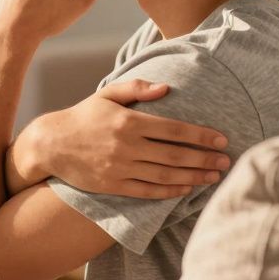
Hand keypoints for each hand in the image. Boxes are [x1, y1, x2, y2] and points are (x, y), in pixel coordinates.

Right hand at [30, 79, 231, 198]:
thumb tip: (166, 88)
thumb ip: (137, 88)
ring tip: (213, 177)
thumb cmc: (83, 116)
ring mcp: (120, 167)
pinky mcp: (113, 185)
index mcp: (129, 121)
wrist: (51, 144)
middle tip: (227, 161)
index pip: (174, 129)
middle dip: (204, 159)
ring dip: (193, 177)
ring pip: (165, 175)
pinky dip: (169, 191)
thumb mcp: (107, 94)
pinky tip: (186, 189)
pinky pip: (147, 191)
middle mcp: (127, 146)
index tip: (221, 140)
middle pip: (175, 155)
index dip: (201, 136)